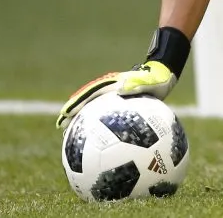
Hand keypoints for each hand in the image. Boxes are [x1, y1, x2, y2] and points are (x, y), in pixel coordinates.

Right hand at [55, 61, 175, 128]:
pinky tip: (96, 145)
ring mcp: (111, 99)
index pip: (90, 94)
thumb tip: (123, 88)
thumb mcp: (149, 80)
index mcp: (112, 85)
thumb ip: (137, 83)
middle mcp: (108, 91)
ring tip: (70, 136)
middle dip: (72, 112)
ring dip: (81, 121)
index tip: (66, 112)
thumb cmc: (156, 79)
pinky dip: (97, 129)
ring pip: (92, 110)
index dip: (77, 102)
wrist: (162, 76)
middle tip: (60, 125)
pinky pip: (105, 119)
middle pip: (86, 102)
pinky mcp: (117, 107)